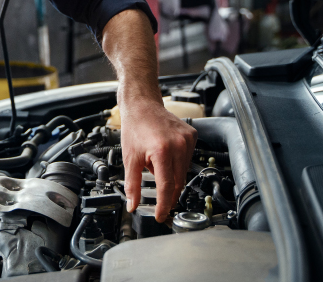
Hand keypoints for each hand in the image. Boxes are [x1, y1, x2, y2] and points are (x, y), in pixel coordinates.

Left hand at [121, 99, 196, 222]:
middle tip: (160, 203)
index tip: (161, 216)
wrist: (143, 106)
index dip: (164, 205)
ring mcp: (188, 140)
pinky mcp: (192, 137)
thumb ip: (132, 184)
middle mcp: (179, 145)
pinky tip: (165, 158)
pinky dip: (176, 165)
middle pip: (177, 182)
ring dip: (171, 177)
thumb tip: (132, 204)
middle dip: (169, 195)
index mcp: (162, 151)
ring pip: (183, 172)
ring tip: (156, 167)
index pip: (166, 187)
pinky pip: (187, 160)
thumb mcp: (130, 159)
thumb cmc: (135, 128)